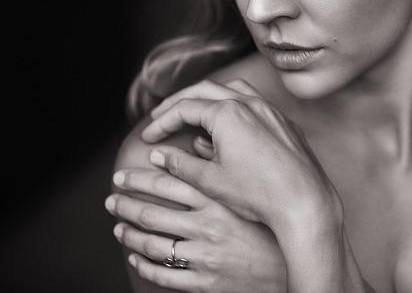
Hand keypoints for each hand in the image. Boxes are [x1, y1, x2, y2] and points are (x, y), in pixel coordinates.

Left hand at [105, 164, 285, 292]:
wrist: (290, 266)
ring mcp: (203, 257)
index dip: (140, 178)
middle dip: (125, 203)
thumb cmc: (271, 225)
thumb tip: (196, 144)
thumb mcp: (249, 192)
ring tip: (117, 227)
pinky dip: (144, 265)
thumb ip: (220, 167)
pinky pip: (164, 274)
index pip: (167, 185)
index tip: (125, 173)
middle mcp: (206, 228)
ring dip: (128, 234)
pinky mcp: (203, 282)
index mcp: (217, 202)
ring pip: (151, 244)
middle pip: (151, 213)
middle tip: (111, 197)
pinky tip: (136, 257)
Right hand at [141, 79, 342, 235]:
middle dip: (180, 103)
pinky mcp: (285, 123)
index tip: (149, 137)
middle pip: (205, 90)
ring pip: (233, 90)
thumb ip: (180, 163)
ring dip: (209, 97)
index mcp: (228, 113)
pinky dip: (234, 106)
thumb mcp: (210, 180)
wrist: (304, 203)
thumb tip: (159, 154)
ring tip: (193, 111)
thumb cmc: (258, 194)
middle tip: (161, 117)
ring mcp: (271, 111)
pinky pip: (255, 104)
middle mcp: (251, 104)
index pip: (184, 109)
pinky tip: (228, 125)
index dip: (162, 122)